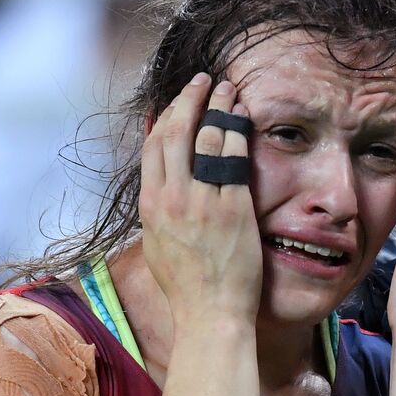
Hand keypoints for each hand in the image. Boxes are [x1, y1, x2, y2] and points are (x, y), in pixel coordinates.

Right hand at [139, 74, 261, 324]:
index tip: (178, 102)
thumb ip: (160, 213)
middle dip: (189, 100)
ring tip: (229, 89)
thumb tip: (161, 192)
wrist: (210, 314)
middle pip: (174, 133)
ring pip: (204, 139)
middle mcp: (171, 199)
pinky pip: (232, 159)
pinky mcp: (231, 208)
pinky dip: (236, 132)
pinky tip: (244, 116)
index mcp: (151, 206)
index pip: (153, 147)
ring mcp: (201, 202)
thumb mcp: (159, 245)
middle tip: (203, 81)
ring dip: (217, 107)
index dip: (165, 117)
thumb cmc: (188, 288)